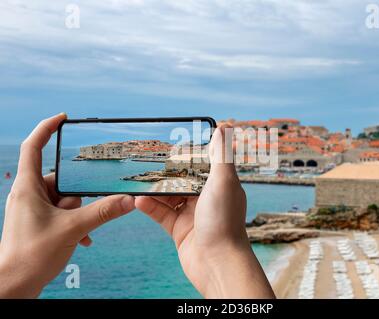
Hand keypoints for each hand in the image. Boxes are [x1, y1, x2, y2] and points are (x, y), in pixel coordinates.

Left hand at [0, 113, 135, 297]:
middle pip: (61, 180)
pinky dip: (74, 223)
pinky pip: (63, 213)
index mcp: (28, 187)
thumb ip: (103, 212)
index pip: (34, 147)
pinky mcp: (39, 221)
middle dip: (77, 197)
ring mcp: (34, 208)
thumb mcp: (72, 229)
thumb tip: (128, 200)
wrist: (13, 286)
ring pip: (65, 199)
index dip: (47, 128)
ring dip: (78, 214)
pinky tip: (82, 239)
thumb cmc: (30, 256)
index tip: (63, 118)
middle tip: (78, 214)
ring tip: (78, 232)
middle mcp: (29, 194)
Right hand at [136, 125, 274, 298]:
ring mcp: (192, 214)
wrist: (217, 263)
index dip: (190, 153)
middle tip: (147, 159)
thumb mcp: (224, 182)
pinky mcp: (179, 230)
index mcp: (219, 185)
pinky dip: (150, 206)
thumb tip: (224, 127)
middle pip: (183, 179)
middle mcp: (206, 199)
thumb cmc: (224, 220)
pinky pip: (161, 214)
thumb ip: (222, 155)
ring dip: (154, 189)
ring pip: (169, 196)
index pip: (203, 164)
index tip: (173, 142)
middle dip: (166, 171)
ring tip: (137, 179)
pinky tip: (137, 199)